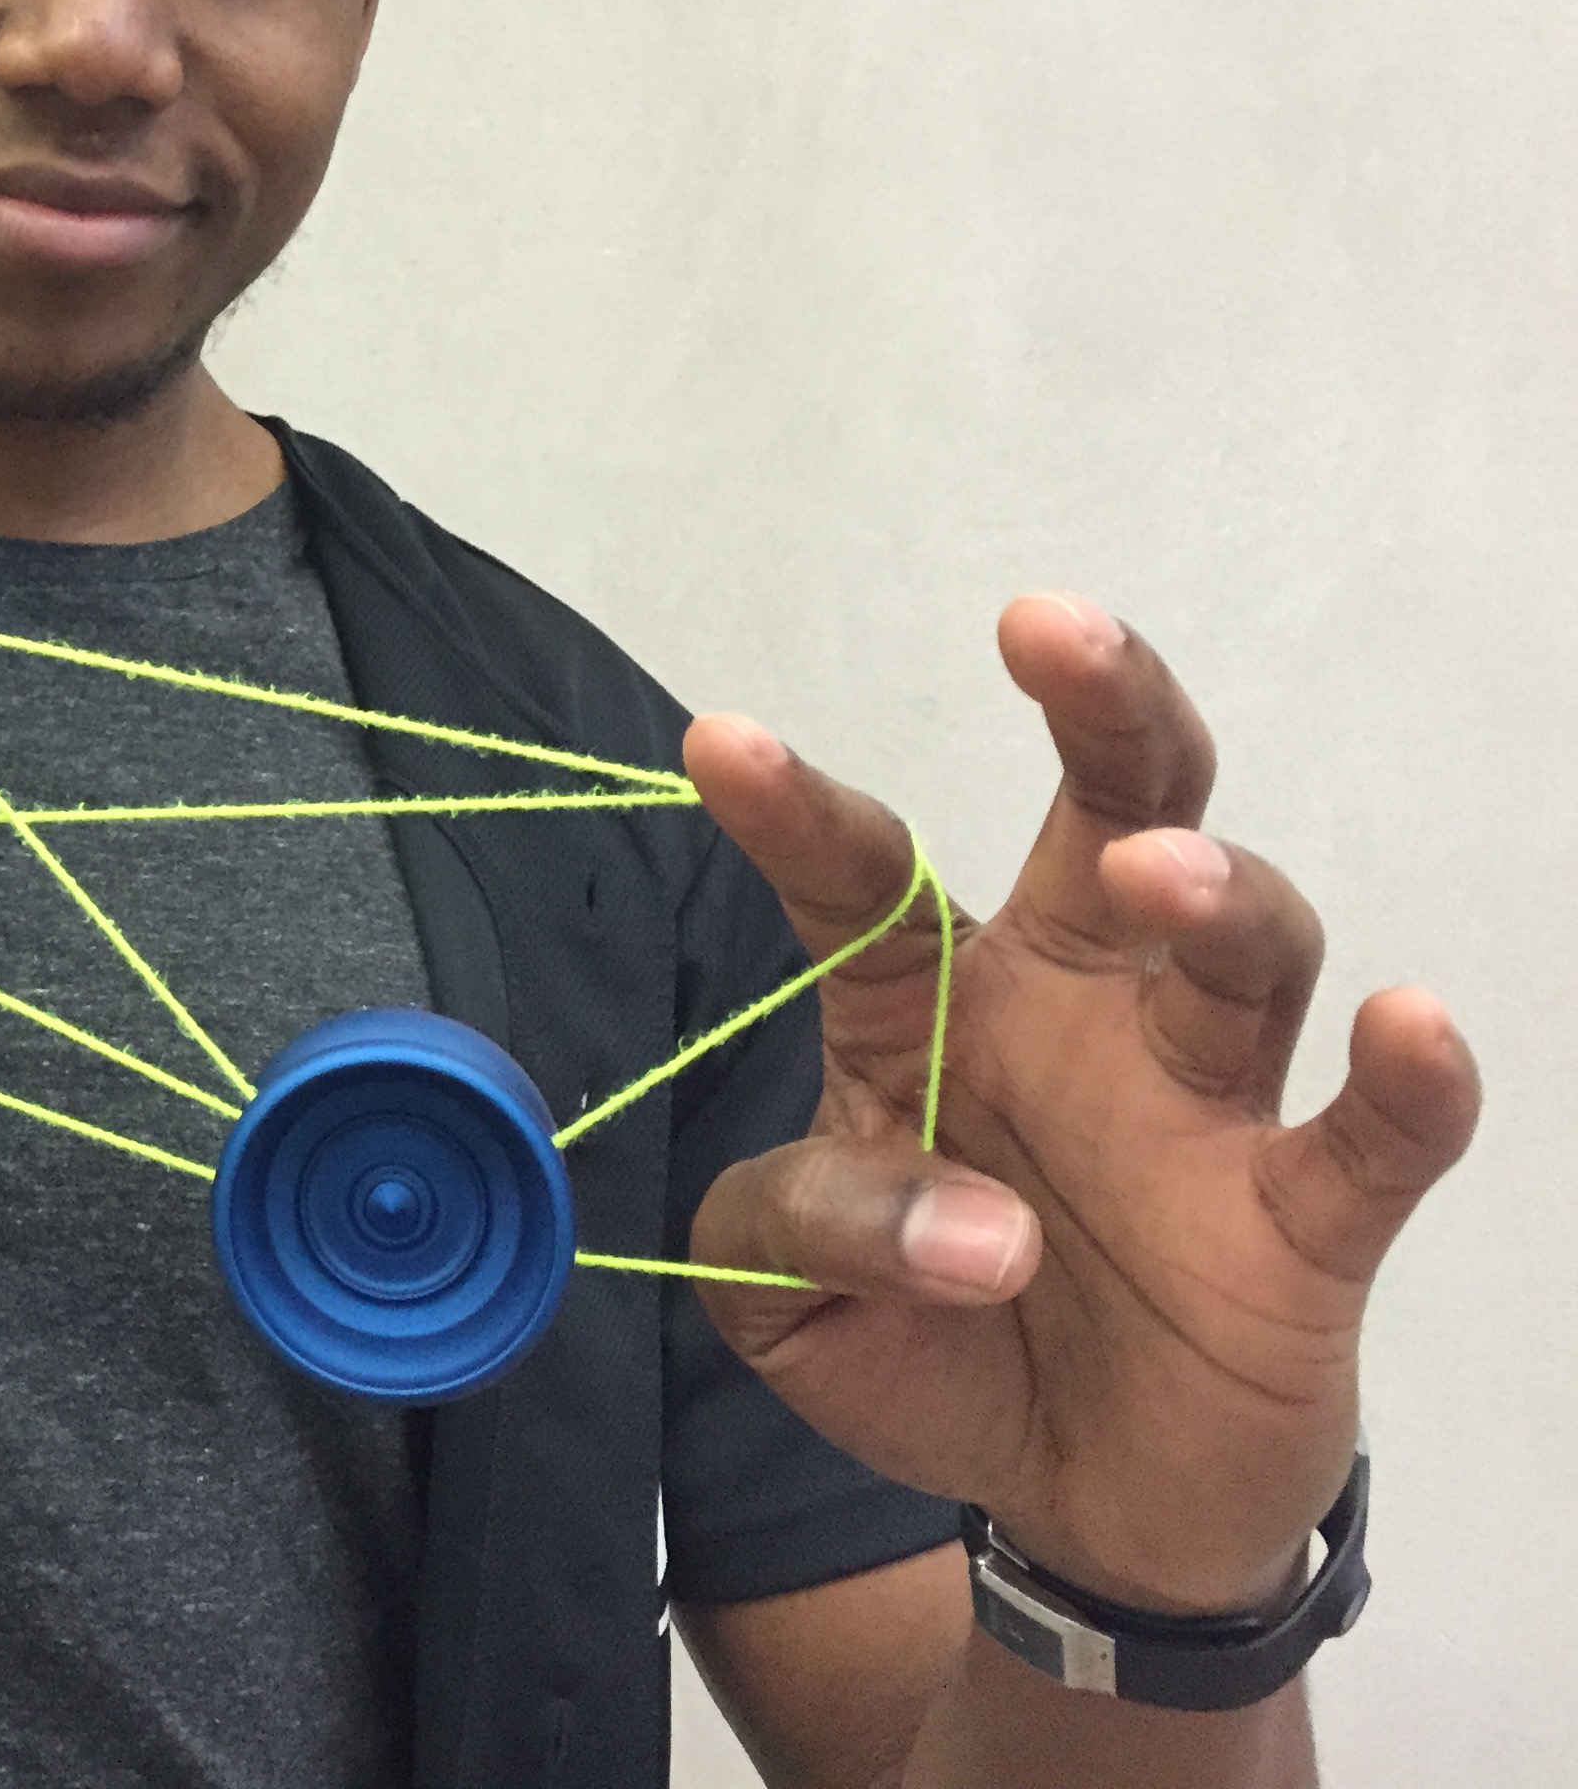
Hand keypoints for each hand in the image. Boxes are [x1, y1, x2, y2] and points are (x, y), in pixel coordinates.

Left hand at [684, 595, 1480, 1613]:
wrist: (1069, 1501)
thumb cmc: (918, 1344)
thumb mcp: (786, 1294)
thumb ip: (803, 1230)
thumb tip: (960, 1228)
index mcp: (929, 1009)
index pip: (865, 883)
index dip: (796, 811)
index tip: (719, 741)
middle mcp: (1076, 1013)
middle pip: (1109, 812)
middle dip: (1097, 709)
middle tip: (1048, 629)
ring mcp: (1201, 1102)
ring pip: (1242, 945)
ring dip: (1212, 892)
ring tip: (1152, 873)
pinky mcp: (1306, 1218)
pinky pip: (1378, 1136)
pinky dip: (1411, 1082)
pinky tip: (1411, 1025)